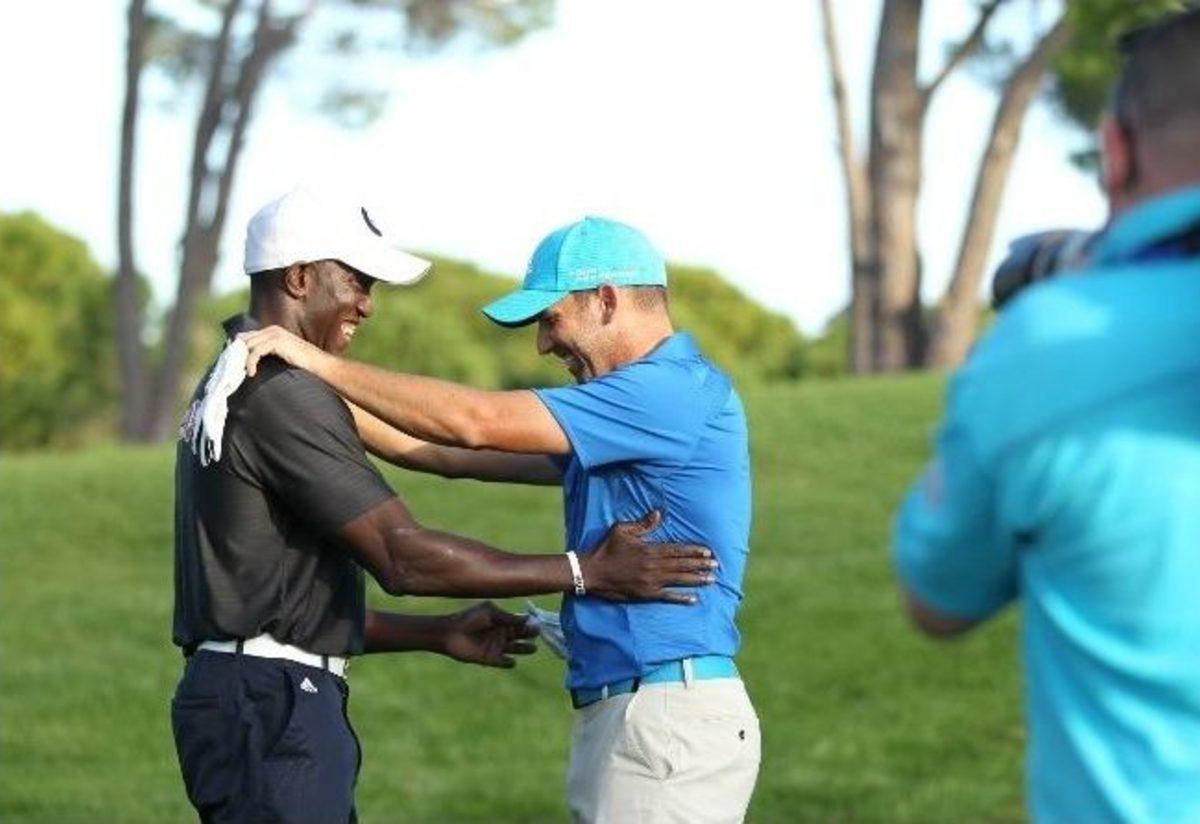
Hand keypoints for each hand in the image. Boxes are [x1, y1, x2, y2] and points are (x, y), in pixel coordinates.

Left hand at [238, 326, 327, 376]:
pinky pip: (255, 351)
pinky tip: (252, 373)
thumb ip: (268, 352)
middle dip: (238, 354)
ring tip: (242, 372)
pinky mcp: (276, 342)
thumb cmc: (302, 363)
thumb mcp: (281, 355)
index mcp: (272, 331)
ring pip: (248, 345)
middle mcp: (271, 329)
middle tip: (235, 369)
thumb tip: (249, 359)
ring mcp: (274, 334)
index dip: (239, 348)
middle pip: (245, 339)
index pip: (247, 336)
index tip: (234, 363)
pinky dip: (251, 362)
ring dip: (242, 359)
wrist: (317, 363)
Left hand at [438, 601, 537, 667]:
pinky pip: (506, 663)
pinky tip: (509, 659)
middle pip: (523, 635)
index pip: (522, 622)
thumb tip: (527, 618)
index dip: (530, 623)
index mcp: (504, 620)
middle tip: (534, 633)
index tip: (536, 623)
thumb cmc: (469, 618)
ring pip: (518, 649)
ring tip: (531, 647)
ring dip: (526, 649)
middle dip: (530, 635)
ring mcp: (498, 646)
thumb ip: (507, 617)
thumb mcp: (489, 613)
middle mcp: (503, 633)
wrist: (449, 633)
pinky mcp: (492, 659)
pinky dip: (510, 663)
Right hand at [580, 511, 716, 603]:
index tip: (708, 552)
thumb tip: (658, 514)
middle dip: (700, 565)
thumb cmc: (606, 549)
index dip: (693, 551)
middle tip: (716, 566)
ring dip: (696, 580)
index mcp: (649, 550)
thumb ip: (642, 524)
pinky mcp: (645, 594)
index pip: (676, 550)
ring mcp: (650, 582)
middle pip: (681, 565)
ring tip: (711, 580)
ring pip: (678, 580)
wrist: (591, 573)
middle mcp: (653, 566)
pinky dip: (680, 598)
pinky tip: (693, 599)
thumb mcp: (622, 530)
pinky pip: (667, 597)